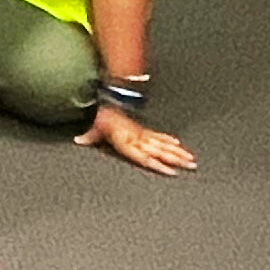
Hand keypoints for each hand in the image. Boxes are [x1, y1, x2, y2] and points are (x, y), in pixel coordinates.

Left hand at [80, 105, 198, 175]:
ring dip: (178, 152)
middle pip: (162, 151)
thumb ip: (90, 136)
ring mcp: (145, 134)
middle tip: (190, 166)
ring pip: (165, 145)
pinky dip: (170, 140)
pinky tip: (178, 144)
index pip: (147, 157)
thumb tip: (79, 140)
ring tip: (191, 159)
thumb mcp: (97, 127)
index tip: (171, 171)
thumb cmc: (106, 116)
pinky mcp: (146, 130)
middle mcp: (140, 139)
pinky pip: (160, 136)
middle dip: (177, 159)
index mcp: (130, 142)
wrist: (115, 98)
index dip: (159, 165)